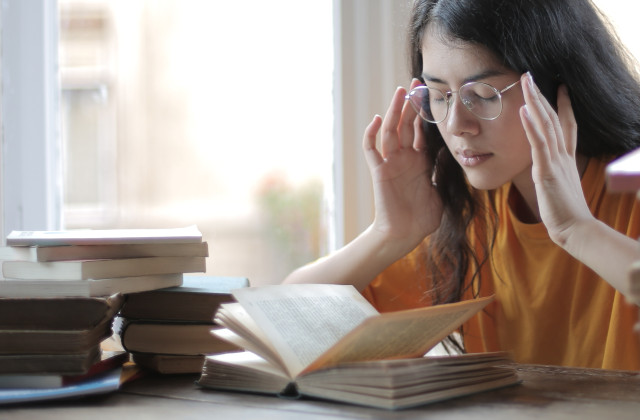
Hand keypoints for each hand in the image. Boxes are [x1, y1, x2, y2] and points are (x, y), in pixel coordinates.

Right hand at [362, 79, 442, 253]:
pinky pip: (371, 150)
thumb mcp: (441, 189)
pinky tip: (377, 119)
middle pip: (405, 124)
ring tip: (400, 92)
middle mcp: (404, 158)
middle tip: (416, 82)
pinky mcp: (379, 172)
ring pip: (390, 131)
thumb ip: (444, 170)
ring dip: (394, 111)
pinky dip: (371, 134)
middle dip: (410, 103)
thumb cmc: (422, 217)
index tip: (433, 94)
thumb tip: (456, 152)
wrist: (405, 234)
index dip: (425, 112)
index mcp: (419, 160)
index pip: (421, 130)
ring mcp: (390, 163)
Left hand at [519, 72, 593, 246]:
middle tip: (530, 75)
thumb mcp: (560, 187)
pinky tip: (524, 110)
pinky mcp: (547, 171)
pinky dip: (532, 126)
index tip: (559, 87)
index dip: (563, 105)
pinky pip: (539, 144)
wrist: (576, 228)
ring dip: (535, 101)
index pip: (566, 126)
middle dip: (542, 95)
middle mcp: (563, 155)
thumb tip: (548, 171)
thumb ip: (555, 174)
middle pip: (554, 118)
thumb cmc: (566, 212)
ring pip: (546, 125)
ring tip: (525, 82)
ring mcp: (556, 161)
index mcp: (566, 159)